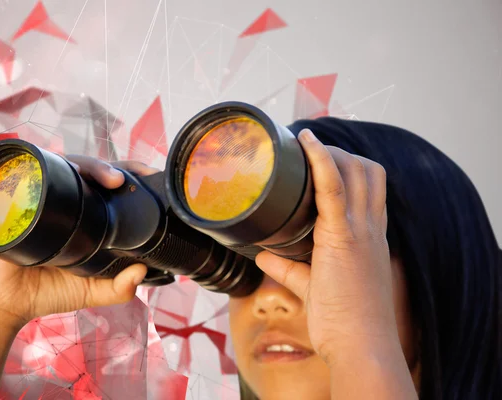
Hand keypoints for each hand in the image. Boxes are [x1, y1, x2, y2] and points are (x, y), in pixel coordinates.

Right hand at [0, 157, 159, 328]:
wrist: (5, 304)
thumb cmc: (47, 291)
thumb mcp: (91, 291)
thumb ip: (119, 288)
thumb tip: (142, 272)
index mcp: (83, 214)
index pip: (104, 185)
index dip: (125, 175)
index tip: (147, 176)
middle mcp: (61, 200)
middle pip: (86, 169)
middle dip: (107, 168)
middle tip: (121, 180)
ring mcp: (37, 197)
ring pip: (62, 166)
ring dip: (85, 165)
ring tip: (106, 178)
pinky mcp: (12, 201)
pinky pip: (27, 177)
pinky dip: (43, 170)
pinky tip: (64, 173)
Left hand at [255, 129, 396, 365]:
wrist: (361, 346)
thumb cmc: (345, 323)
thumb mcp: (314, 287)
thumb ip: (290, 268)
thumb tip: (265, 256)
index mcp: (371, 237)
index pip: (372, 187)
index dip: (352, 164)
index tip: (324, 155)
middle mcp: (371, 228)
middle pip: (366, 170)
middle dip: (340, 152)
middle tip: (308, 148)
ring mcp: (361, 231)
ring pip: (353, 171)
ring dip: (329, 151)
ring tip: (303, 143)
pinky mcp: (343, 237)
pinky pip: (333, 187)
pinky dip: (321, 160)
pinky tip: (306, 142)